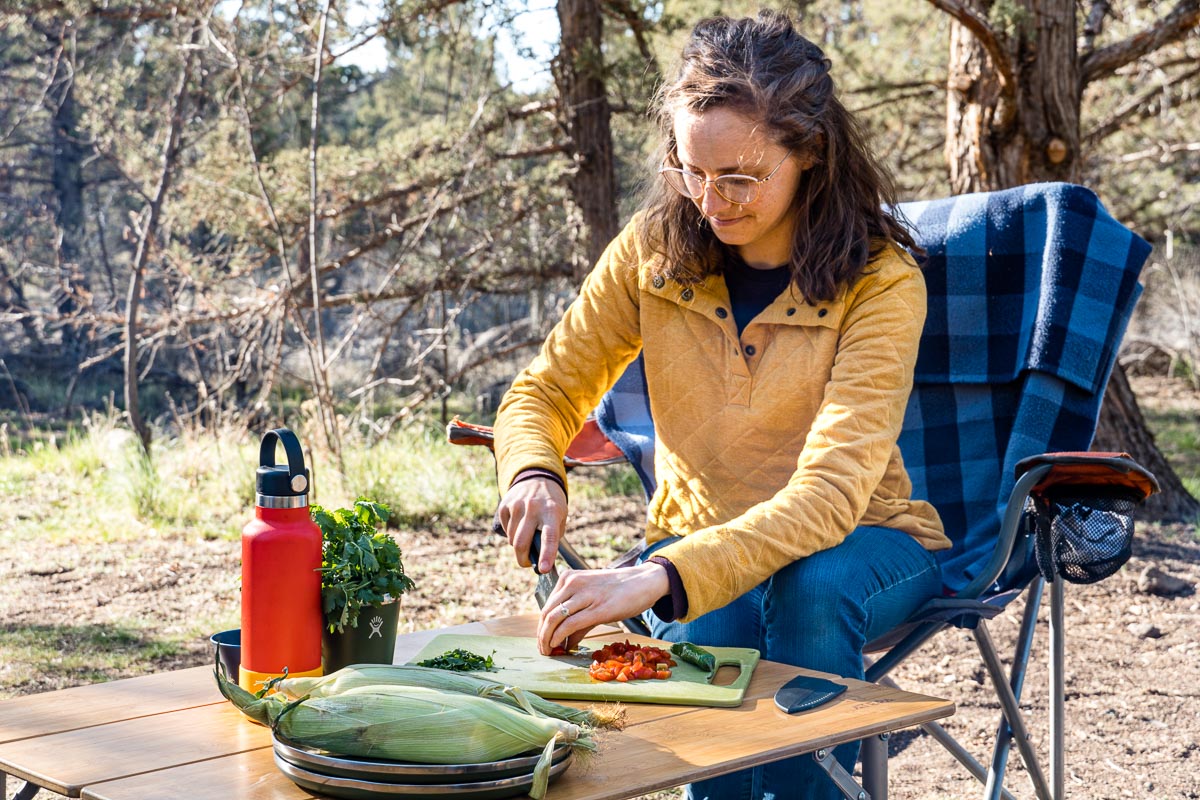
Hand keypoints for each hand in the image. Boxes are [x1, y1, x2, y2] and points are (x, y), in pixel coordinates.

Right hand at [495, 476, 566, 573]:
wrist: (537, 478)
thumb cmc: (552, 504)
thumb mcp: (560, 516)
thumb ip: (552, 536)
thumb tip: (540, 560)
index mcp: (552, 511)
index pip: (549, 536)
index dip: (546, 555)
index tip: (542, 569)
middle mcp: (533, 507)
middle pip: (521, 543)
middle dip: (522, 560)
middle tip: (527, 563)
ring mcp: (517, 506)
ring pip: (512, 539)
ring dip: (518, 544)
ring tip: (527, 534)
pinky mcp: (505, 505)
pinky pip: (506, 530)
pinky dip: (512, 533)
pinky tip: (520, 523)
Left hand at [537, 562, 669, 654]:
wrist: (645, 581)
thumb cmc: (620, 590)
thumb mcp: (593, 598)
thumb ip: (579, 619)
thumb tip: (566, 643)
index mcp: (569, 578)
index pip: (547, 606)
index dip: (542, 627)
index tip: (543, 641)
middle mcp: (573, 583)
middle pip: (546, 613)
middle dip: (542, 635)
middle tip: (543, 650)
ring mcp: (585, 594)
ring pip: (553, 619)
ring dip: (547, 639)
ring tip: (549, 652)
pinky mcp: (598, 608)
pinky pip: (570, 624)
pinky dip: (560, 637)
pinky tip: (559, 646)